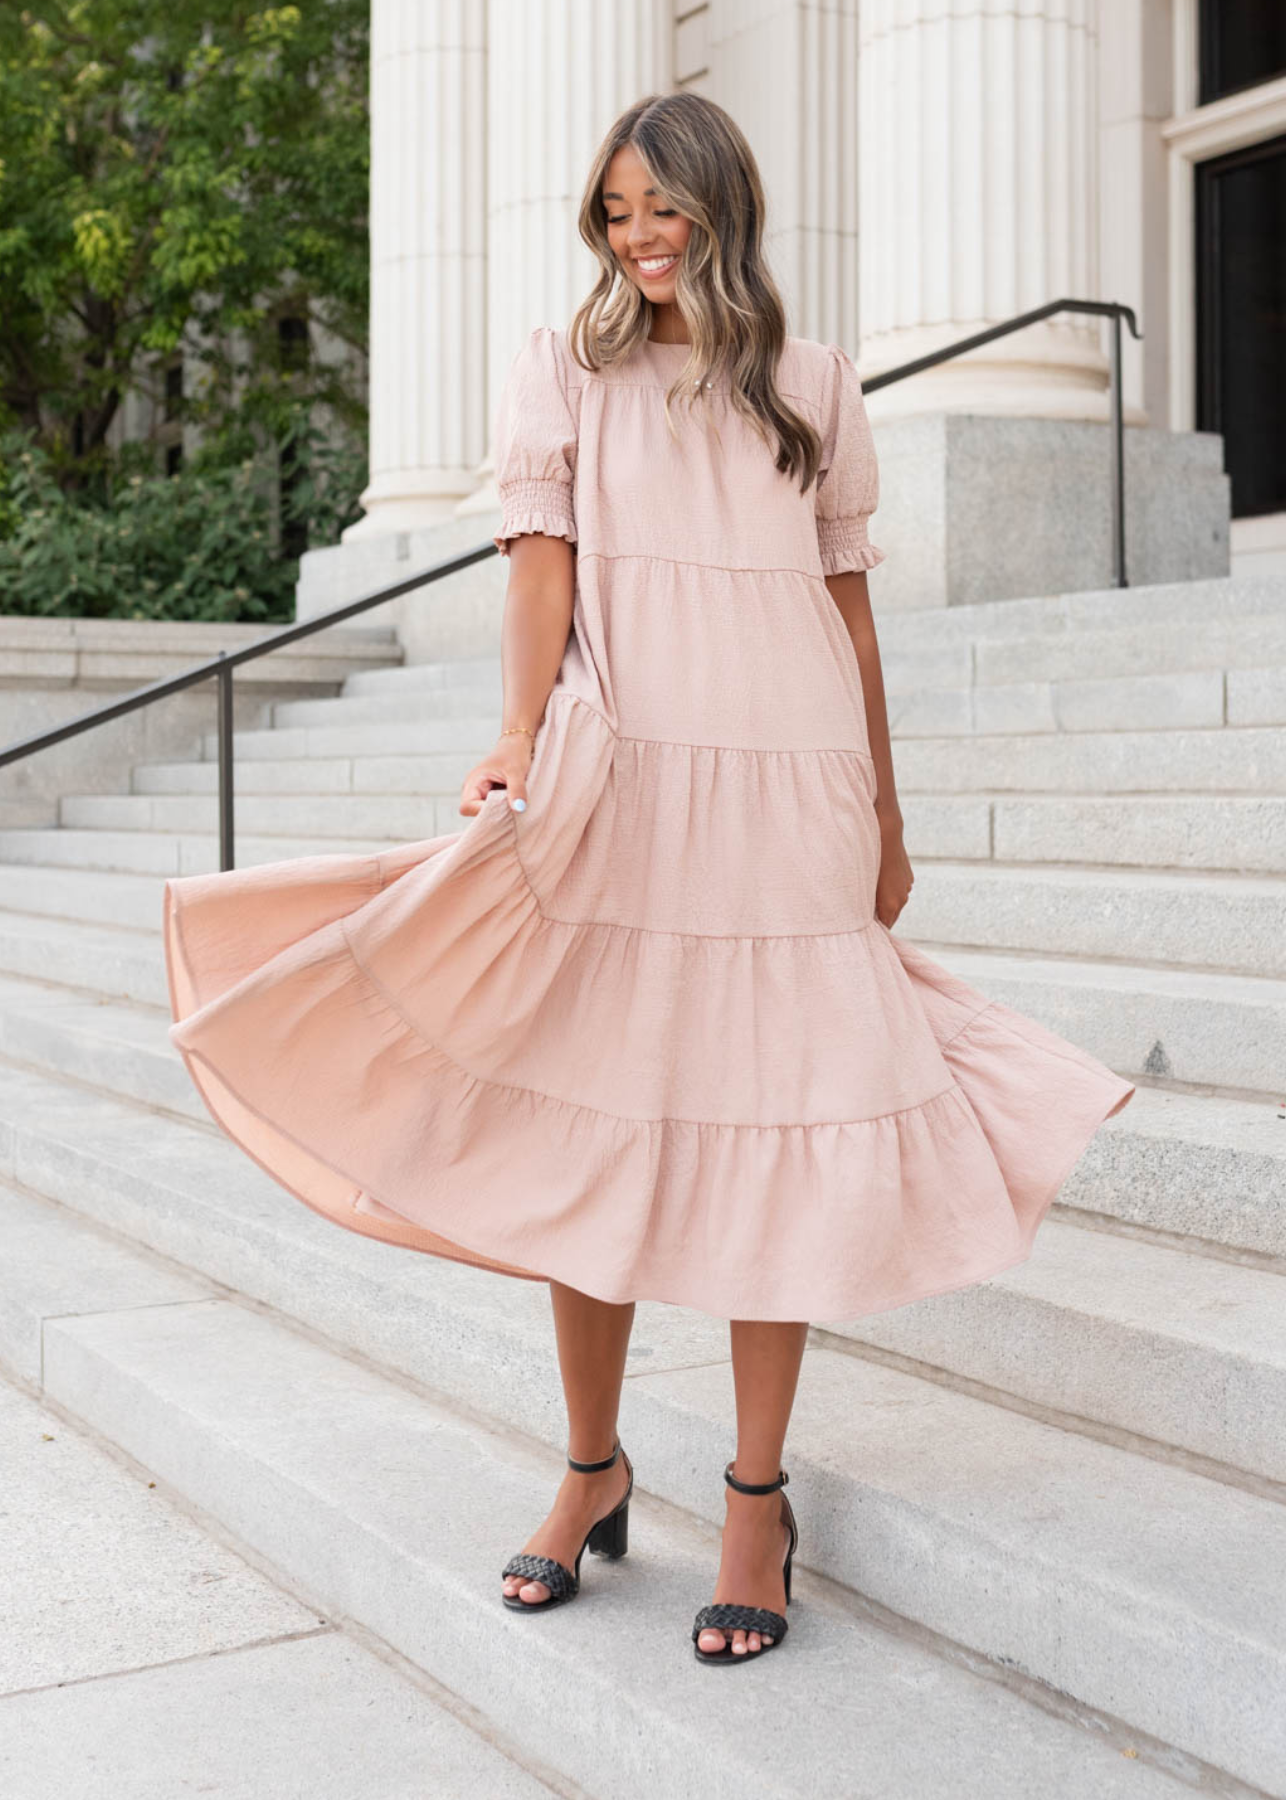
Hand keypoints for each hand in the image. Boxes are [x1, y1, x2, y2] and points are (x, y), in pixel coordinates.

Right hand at [459, 731, 534, 816]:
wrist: (517, 745)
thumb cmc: (514, 754)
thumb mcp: (517, 771)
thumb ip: (517, 790)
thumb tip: (519, 809)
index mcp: (473, 782)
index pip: (467, 807)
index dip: (482, 812)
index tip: (502, 807)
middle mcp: (473, 790)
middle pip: (475, 814)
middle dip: (493, 814)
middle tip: (511, 807)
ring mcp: (480, 794)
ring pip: (485, 813)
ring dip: (500, 812)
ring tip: (513, 802)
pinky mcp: (489, 796)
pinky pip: (493, 809)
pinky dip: (503, 809)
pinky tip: (513, 802)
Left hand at [874, 811, 913, 927]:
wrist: (887, 835)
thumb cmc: (869, 860)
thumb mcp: (864, 885)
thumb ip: (866, 904)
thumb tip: (863, 914)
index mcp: (891, 904)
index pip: (886, 926)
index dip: (876, 929)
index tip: (865, 929)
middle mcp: (902, 898)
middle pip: (892, 917)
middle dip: (881, 918)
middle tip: (866, 919)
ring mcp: (907, 887)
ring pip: (897, 903)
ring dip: (886, 904)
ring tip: (872, 898)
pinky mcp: (909, 878)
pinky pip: (899, 891)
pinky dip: (891, 892)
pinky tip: (881, 883)